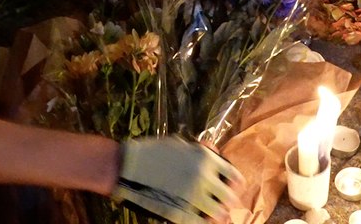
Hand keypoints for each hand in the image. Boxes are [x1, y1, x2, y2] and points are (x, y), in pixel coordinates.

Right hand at [113, 138, 243, 223]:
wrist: (126, 167)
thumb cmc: (152, 152)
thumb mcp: (180, 144)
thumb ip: (201, 151)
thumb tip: (216, 153)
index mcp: (205, 159)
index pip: (234, 176)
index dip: (234, 184)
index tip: (230, 187)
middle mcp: (203, 178)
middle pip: (229, 198)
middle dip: (226, 201)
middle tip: (219, 202)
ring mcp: (192, 198)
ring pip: (219, 214)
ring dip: (216, 214)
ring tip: (209, 212)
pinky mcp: (180, 214)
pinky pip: (200, 223)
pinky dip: (202, 222)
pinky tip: (198, 219)